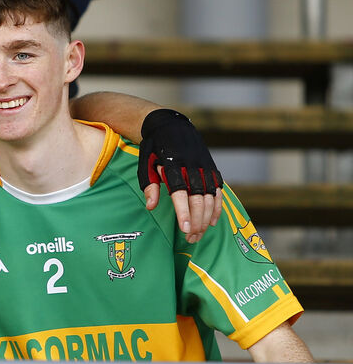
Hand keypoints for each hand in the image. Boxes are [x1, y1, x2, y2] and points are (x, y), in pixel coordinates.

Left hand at [138, 109, 222, 242]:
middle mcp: (192, 165)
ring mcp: (205, 166)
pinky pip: (218, 190)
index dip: (183, 211)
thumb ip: (149, 184)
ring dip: (206, 217)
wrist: (171, 125)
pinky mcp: (212, 168)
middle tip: (191, 238)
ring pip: (210, 196)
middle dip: (196, 219)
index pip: (180, 192)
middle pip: (198, 197)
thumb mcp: (145, 163)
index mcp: (173, 164)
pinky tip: (212, 221)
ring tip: (198, 235)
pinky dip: (217, 206)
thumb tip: (151, 207)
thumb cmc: (154, 149)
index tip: (185, 228)